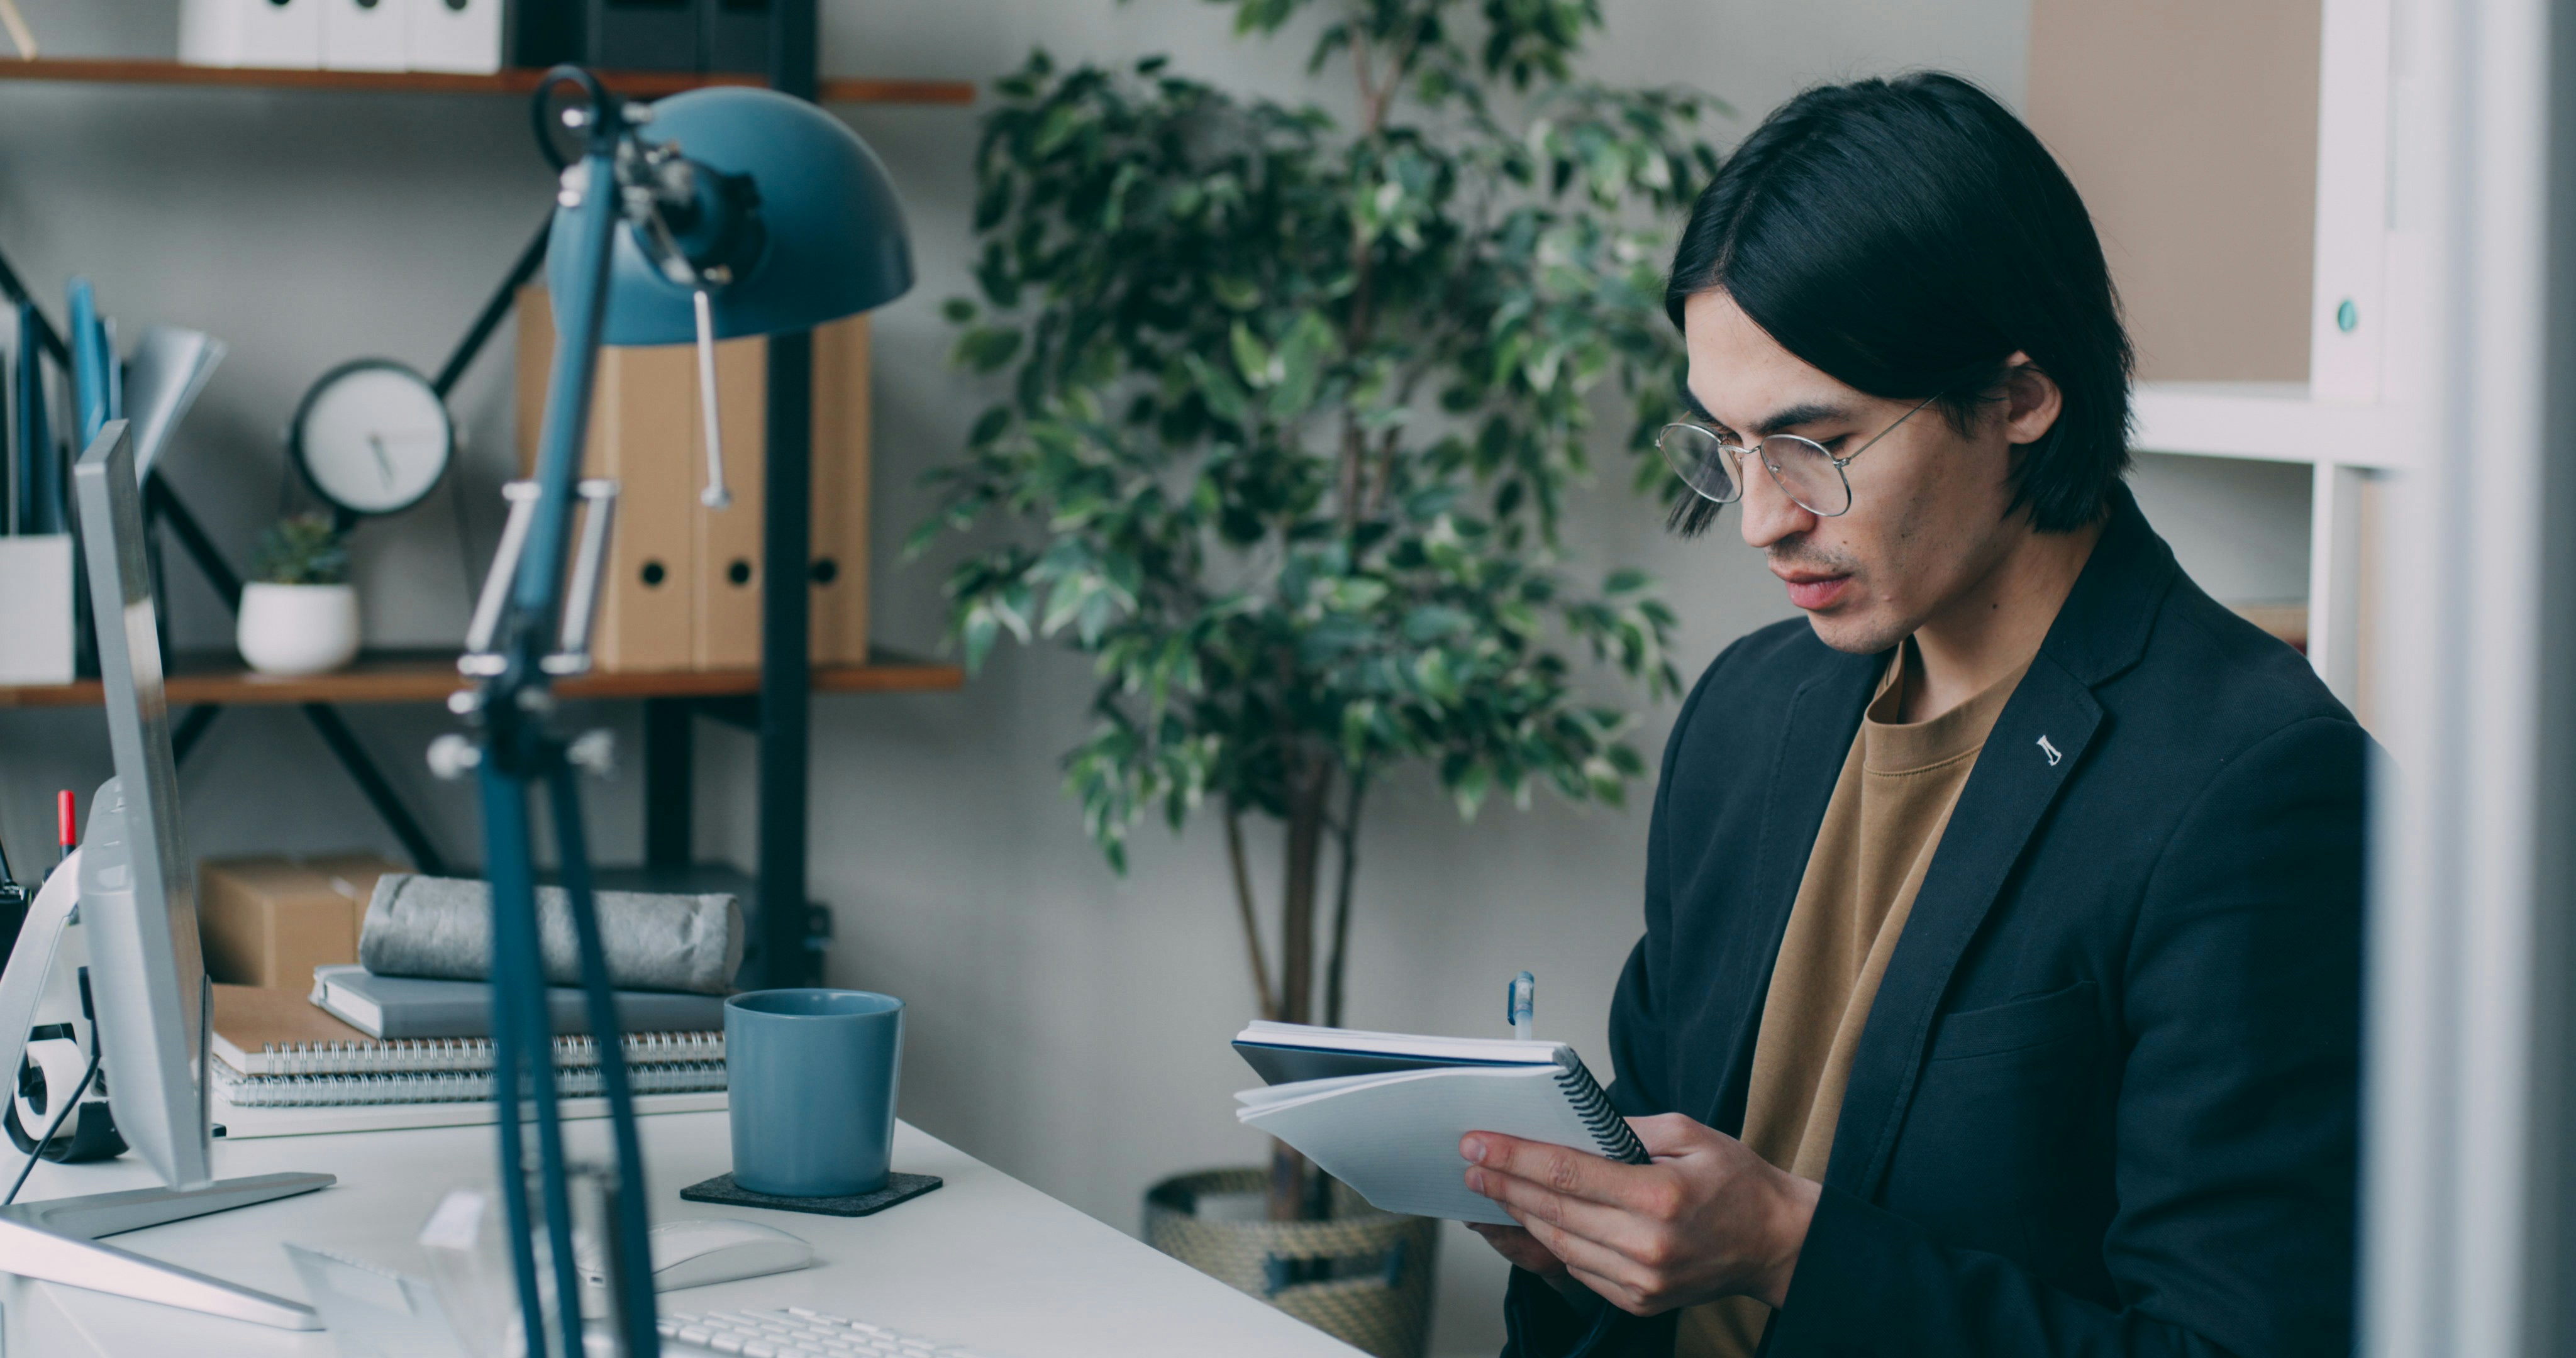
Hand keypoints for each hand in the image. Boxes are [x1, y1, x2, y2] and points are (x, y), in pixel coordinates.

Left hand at [1460, 1114, 1821, 1315]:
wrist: (1776, 1243)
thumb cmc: (1737, 1183)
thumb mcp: (1688, 1134)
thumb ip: (1627, 1129)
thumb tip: (1570, 1126)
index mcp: (1659, 1195)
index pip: (1566, 1172)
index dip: (1514, 1157)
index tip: (1478, 1144)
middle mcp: (1646, 1244)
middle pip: (1553, 1210)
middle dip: (1503, 1184)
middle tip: (1471, 1164)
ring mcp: (1641, 1280)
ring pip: (1558, 1244)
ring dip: (1518, 1215)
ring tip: (1490, 1190)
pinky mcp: (1638, 1301)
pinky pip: (1578, 1269)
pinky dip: (1549, 1243)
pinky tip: (1529, 1221)